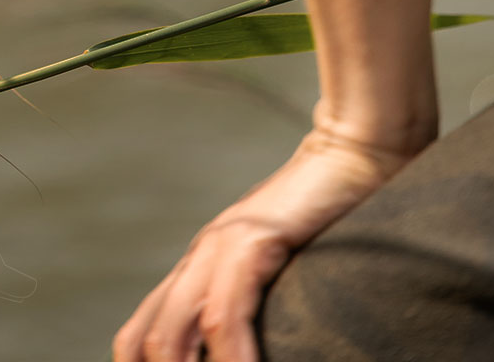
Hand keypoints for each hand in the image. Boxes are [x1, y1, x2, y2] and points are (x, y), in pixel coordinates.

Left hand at [112, 119, 427, 361]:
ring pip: (170, 333)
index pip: (139, 338)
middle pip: (144, 342)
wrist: (354, 153)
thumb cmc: (330, 222)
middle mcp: (198, 259)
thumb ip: (253, 307)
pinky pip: (223, 315)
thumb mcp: (277, 273)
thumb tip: (244, 347)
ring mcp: (220, 247)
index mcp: (198, 271)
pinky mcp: (252, 240)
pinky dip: (230, 358)